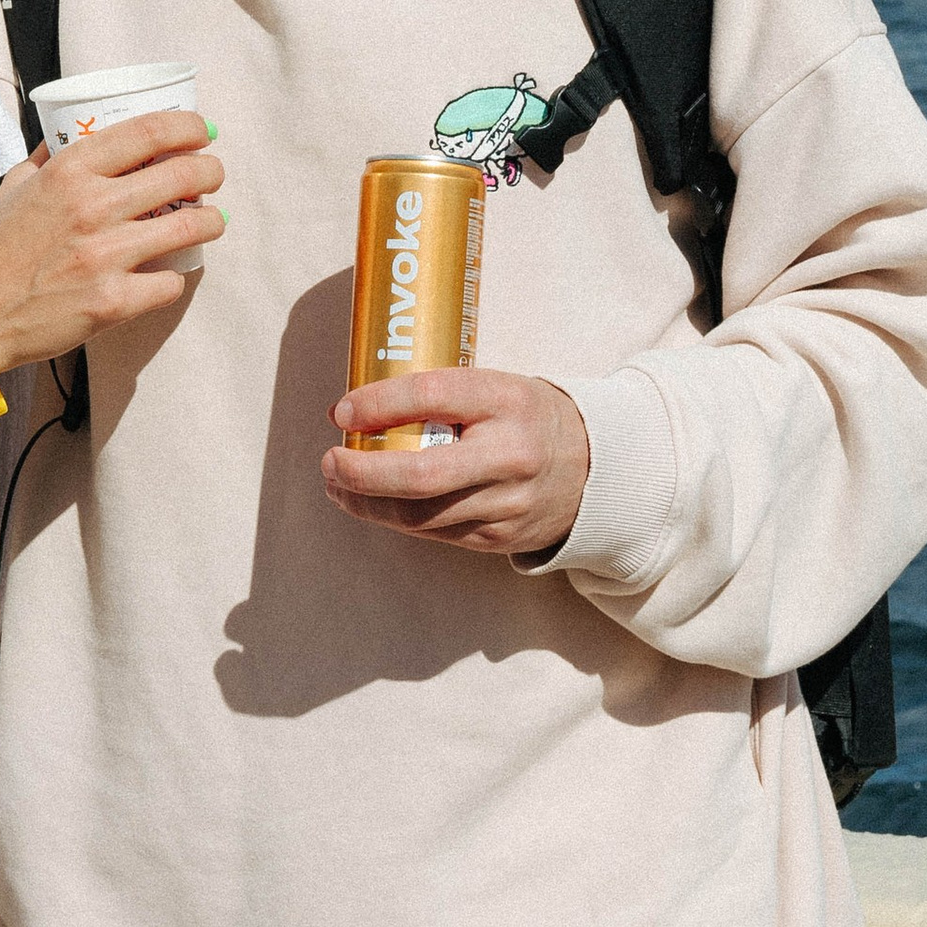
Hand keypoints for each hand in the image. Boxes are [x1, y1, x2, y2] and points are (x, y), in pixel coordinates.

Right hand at [0, 113, 222, 374]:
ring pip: (189, 228)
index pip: (147, 132)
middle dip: (210, 170)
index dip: (187, 127)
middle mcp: (93, 207)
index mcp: (69, 171)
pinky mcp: (113, 302)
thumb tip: (72, 132)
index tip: (202, 131)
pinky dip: (174, 277)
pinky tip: (166, 273)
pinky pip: (170, 283)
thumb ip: (48, 157)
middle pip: (182, 175)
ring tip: (211, 220)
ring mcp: (106, 256)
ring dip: (210, 221)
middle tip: (212, 174)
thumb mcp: (16, 185)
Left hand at [322, 363, 591, 560]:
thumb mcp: (497, 388)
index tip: (342, 411)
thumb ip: (441, 395)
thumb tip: (355, 407)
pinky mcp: (499, 538)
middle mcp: (510, 454)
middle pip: (421, 475)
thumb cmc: (526, 418)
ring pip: (420, 515)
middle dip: (362, 473)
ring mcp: (506, 503)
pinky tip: (371, 505)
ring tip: (337, 485)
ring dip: (366, 503)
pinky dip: (395, 519)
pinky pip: (434, 533)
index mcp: (508, 400)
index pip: (433, 394)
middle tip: (329, 461)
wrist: (596, 470)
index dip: (379, 403)